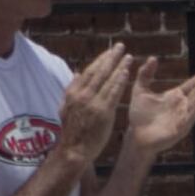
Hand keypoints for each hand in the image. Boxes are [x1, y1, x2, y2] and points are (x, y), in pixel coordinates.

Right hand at [53, 46, 132, 163]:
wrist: (74, 149)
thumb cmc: (73, 131)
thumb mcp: (66, 107)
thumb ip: (72, 89)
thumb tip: (78, 72)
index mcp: (73, 92)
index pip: (89, 71)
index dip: (101, 60)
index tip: (110, 51)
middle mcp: (82, 94)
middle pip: (99, 71)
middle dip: (111, 57)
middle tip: (120, 46)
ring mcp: (92, 102)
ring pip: (107, 80)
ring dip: (119, 66)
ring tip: (128, 56)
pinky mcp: (103, 112)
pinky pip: (113, 92)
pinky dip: (120, 81)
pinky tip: (126, 72)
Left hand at [124, 59, 194, 156]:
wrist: (136, 136)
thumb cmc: (140, 115)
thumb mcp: (140, 90)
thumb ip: (145, 74)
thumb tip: (153, 58)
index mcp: (175, 96)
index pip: (191, 85)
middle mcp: (182, 106)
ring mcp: (182, 118)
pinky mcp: (180, 129)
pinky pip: (190, 118)